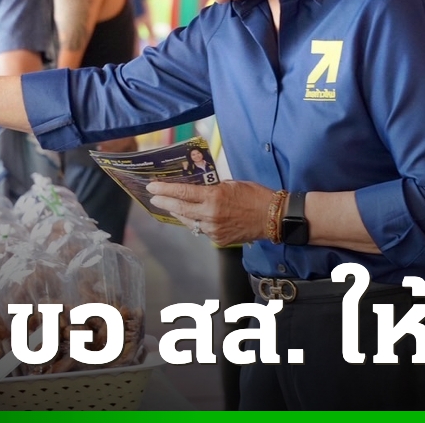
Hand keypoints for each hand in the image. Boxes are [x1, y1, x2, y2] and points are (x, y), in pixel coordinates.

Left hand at [147, 179, 271, 245]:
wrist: (271, 217)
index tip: (152, 186)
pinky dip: (196, 222)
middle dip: (164, 202)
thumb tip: (196, 188)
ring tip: (171, 206)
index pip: (182, 192)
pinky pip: (201, 230)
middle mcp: (210, 215)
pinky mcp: (218, 240)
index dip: (164, 189)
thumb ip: (212, 187)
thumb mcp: (231, 184)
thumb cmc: (254, 195)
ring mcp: (213, 230)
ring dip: (178, 213)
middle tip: (154, 197)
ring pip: (188, 222)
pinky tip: (193, 217)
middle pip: (180, 208)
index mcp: (213, 197)